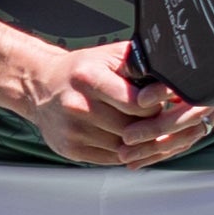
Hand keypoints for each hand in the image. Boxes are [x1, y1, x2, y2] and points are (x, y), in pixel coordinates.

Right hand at [17, 40, 213, 167]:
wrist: (38, 87)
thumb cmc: (80, 70)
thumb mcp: (108, 56)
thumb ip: (140, 64)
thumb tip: (174, 80)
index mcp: (88, 78)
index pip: (137, 104)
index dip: (154, 106)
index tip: (158, 103)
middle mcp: (77, 106)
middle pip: (132, 128)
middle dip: (148, 125)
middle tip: (154, 117)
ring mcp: (72, 131)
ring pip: (123, 147)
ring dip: (137, 141)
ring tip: (139, 127)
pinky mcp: (70, 150)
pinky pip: (110, 158)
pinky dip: (122, 151)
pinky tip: (123, 138)